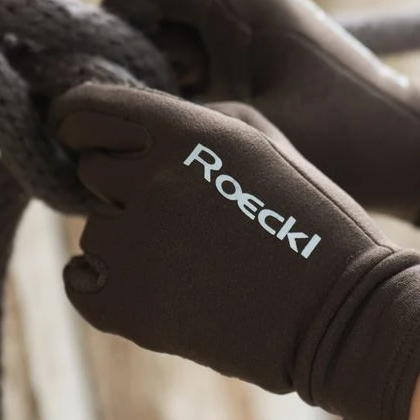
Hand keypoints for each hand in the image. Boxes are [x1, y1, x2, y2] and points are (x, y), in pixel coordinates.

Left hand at [52, 84, 419, 419]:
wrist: (341, 308)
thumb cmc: (308, 216)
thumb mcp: (260, 141)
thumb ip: (184, 121)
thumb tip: (124, 130)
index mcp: (187, 131)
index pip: (81, 110)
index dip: (78, 121)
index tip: (81, 134)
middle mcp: (153, 181)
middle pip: (91, 171)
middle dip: (123, 184)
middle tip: (180, 211)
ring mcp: (136, 248)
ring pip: (95, 229)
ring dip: (128, 238)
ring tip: (194, 256)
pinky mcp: (128, 309)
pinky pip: (81, 280)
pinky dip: (108, 284)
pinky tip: (162, 285)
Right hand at [100, 0, 419, 244]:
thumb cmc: (352, 145)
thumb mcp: (254, 136)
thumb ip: (177, 119)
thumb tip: (108, 114)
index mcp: (246, 5)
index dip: (113, 16)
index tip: (113, 77)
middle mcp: (249, 5)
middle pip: (154, 6)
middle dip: (134, 60)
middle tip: (146, 114)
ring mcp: (259, 31)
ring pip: (176, 38)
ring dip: (162, 82)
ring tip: (180, 129)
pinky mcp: (266, 59)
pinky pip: (205, 61)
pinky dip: (189, 93)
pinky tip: (204, 134)